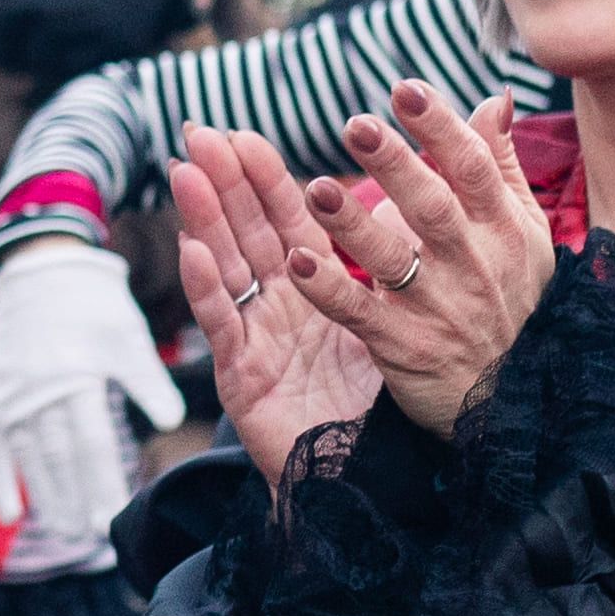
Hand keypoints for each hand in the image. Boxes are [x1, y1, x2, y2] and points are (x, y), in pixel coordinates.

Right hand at [0, 224, 181, 541]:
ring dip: (46, 496)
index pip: (90, 442)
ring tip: (65, 529)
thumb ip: (150, 383)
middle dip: (75, 498)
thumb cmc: (97, 308)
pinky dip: (1, 482)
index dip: (101, 481)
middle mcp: (40, 390)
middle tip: (91, 534)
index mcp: (77, 375)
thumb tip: (174, 424)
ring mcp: (12, 395)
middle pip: (59, 457)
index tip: (112, 515)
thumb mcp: (128, 339)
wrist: (42, 271)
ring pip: (29, 458)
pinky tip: (12, 517)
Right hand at [165, 129, 383, 474]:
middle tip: (198, 133)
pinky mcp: (246, 382)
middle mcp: (284, 308)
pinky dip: (208, 290)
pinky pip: (227, 329)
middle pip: (248, 234)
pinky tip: (194, 251)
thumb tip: (429, 198)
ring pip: (229, 269)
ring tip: (185, 172)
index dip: (265, 176)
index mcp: (320, 289)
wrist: (374, 482)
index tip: (241, 133)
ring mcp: (259, 341)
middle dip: (223, 182)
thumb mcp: (401, 315)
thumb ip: (403, 251)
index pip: (290, 221)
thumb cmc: (387, 402)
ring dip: (205, 219)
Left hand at [203, 82, 549, 436]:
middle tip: (354, 124)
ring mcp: (440, 307)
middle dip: (396, 165)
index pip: (472, 168)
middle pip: (433, 207)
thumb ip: (499, 164)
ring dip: (352, 223)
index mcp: (502, 227)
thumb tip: (492, 97)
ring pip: (394, 260)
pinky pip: (362, 314)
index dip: (440, 127)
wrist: (516, 396)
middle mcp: (474, 263)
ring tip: (316, 187)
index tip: (404, 90)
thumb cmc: (513, 296)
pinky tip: (296, 260)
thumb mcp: (522, 231)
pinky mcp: (406, 347)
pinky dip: (330, 289)